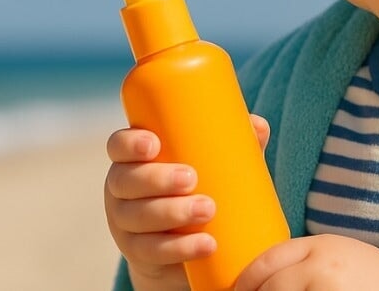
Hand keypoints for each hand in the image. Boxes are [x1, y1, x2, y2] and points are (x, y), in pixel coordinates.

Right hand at [104, 116, 271, 290]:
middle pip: (127, 180)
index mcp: (134, 159)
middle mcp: (121, 188)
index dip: (130, 143)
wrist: (183, 242)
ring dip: (172, 213)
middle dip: (158, 179)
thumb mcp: (211, 164)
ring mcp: (125, 222)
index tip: (154, 144)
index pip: (119, 145)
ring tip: (207, 210)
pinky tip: (206, 245)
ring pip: (138, 217)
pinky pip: (152, 251)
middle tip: (192, 178)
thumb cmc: (198, 187)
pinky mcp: (137, 253)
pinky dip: (180, 249)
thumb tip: (259, 125)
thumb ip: (233, 143)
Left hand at [234, 234, 378, 290]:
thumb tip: (264, 275)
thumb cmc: (371, 275)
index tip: (238, 290)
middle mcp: (320, 265)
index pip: (268, 259)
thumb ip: (305, 258)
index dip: (246, 279)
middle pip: (270, 284)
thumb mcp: (337, 253)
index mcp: (320, 244)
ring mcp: (325, 288)